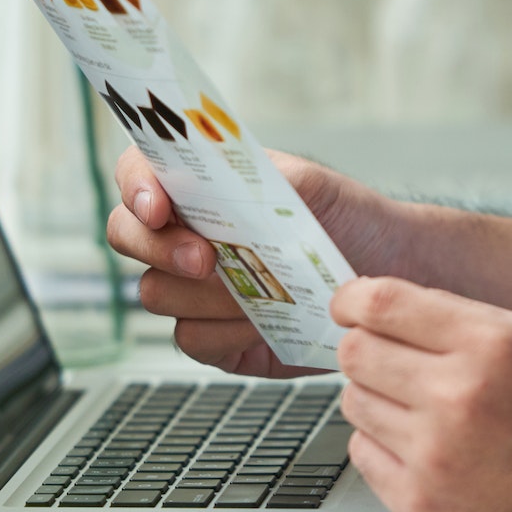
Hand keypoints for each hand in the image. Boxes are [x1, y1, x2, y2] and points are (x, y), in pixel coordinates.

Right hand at [107, 148, 410, 377]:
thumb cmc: (343, 218)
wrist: (385, 271)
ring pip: (155, 292)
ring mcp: (192, 289)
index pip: (136, 173)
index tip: (158, 207)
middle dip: (162, 248)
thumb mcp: (308, 184)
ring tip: (260, 289)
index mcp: (196, 184)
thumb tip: (216, 175)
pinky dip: (225, 332)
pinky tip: (264, 321)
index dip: (135, 188)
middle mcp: (183, 233)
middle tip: (208, 259)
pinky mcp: (213, 337)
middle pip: (126, 236)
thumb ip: (256, 176)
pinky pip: (190, 338)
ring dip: (206, 293)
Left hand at [333, 276, 511, 511]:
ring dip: (376, 399)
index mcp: (493, 346)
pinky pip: (363, 453)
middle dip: (364, 349)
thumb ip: (462, 318)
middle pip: (355, 351)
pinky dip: (383, 446)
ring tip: (420, 411)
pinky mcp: (423, 506)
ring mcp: (437, 456)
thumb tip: (384, 305)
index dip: (352, 299)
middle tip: (386, 360)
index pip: (383, 303)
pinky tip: (424, 449)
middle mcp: (460, 397)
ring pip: (353, 402)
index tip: (348, 306)